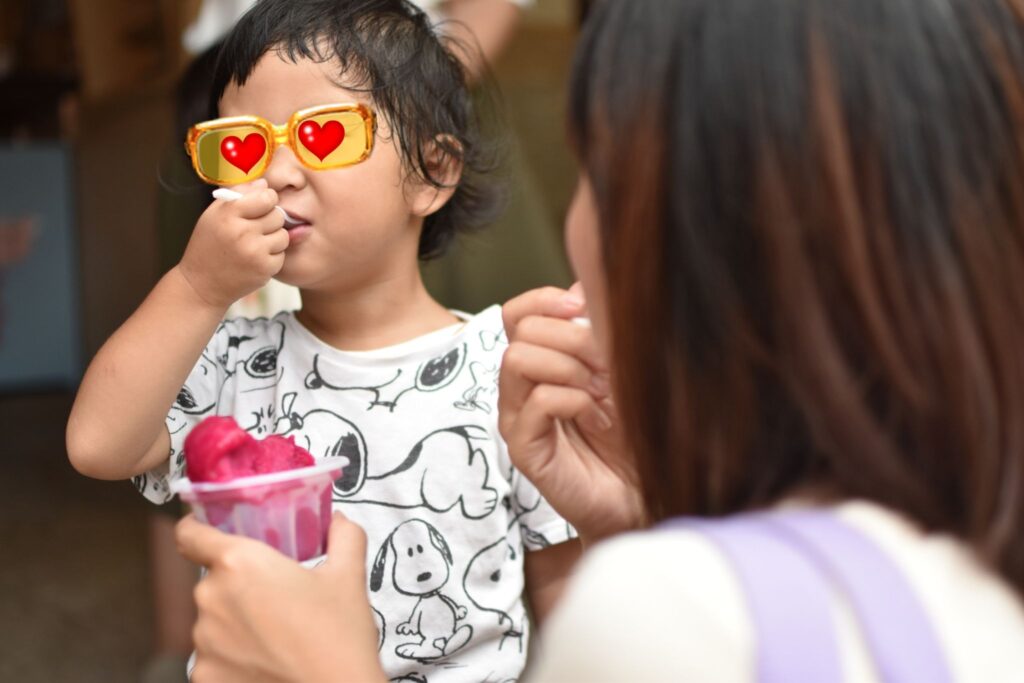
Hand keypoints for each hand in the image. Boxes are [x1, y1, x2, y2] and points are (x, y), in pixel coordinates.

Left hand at [176, 512, 386, 682]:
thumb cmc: (340, 635)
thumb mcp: (349, 575)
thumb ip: (343, 536)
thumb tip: (338, 520)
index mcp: (239, 564)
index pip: (190, 535)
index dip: (195, 528)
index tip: (205, 529)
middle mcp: (211, 599)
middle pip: (212, 581)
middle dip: (237, 586)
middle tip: (274, 597)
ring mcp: (203, 643)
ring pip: (213, 621)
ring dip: (235, 623)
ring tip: (275, 636)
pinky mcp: (204, 677)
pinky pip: (213, 657)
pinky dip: (232, 658)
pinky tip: (265, 662)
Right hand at [177, 178, 287, 309]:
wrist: (201, 285)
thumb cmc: (208, 245)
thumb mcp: (214, 215)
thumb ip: (239, 195)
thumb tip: (265, 184)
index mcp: (228, 214)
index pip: (267, 197)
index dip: (267, 200)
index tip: (261, 206)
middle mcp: (242, 232)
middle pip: (278, 215)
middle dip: (270, 220)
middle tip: (255, 228)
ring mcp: (255, 252)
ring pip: (283, 236)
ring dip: (273, 239)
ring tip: (254, 244)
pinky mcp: (264, 269)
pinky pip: (281, 255)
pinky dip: (272, 257)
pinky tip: (254, 259)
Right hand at [499, 286, 645, 546]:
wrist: (644, 494)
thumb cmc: (634, 434)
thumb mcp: (622, 370)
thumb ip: (599, 329)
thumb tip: (583, 282)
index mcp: (540, 363)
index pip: (516, 313)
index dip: (544, 300)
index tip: (583, 308)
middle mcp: (521, 388)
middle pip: (521, 330)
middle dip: (572, 339)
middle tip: (607, 369)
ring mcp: (518, 419)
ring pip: (517, 359)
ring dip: (569, 368)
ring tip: (600, 394)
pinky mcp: (524, 450)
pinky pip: (537, 401)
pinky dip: (575, 401)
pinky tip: (599, 421)